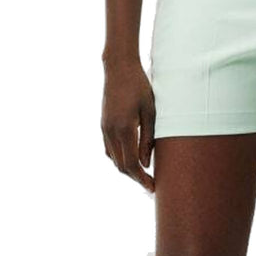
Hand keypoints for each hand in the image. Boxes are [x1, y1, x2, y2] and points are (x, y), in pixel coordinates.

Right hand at [101, 52, 155, 192]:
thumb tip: (146, 163)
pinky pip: (109, 149)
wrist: (119, 67)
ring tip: (144, 175)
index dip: (142, 179)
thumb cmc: (139, 87)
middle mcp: (110, 132)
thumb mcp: (150, 112)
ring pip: (114, 159)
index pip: (131, 164)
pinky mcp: (103, 125)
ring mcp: (104, 128)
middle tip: (151, 185)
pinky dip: (119, 159)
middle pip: (121, 166)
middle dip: (136, 178)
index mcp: (124, 129)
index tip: (153, 187)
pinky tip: (131, 160)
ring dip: (128, 169)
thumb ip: (148, 139)